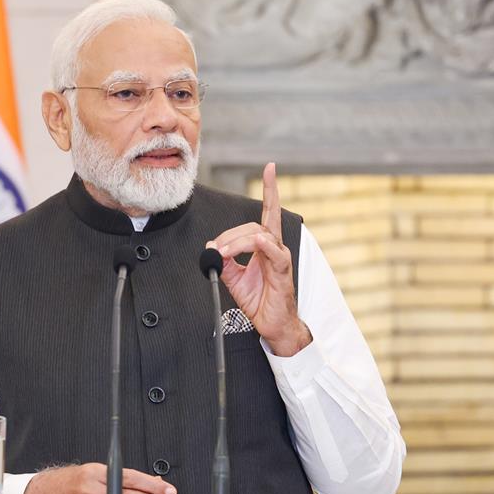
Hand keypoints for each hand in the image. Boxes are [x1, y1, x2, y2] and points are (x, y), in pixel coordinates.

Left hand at [207, 162, 311, 356]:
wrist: (272, 325)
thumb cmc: (260, 300)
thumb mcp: (233, 278)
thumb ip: (223, 261)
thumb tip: (211, 247)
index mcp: (265, 247)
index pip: (267, 213)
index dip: (270, 190)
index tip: (270, 168)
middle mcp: (275, 249)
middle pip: (255, 225)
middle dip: (231, 234)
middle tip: (217, 249)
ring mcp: (280, 259)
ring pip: (260, 236)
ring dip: (237, 241)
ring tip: (224, 253)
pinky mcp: (282, 272)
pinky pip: (275, 254)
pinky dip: (264, 245)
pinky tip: (256, 242)